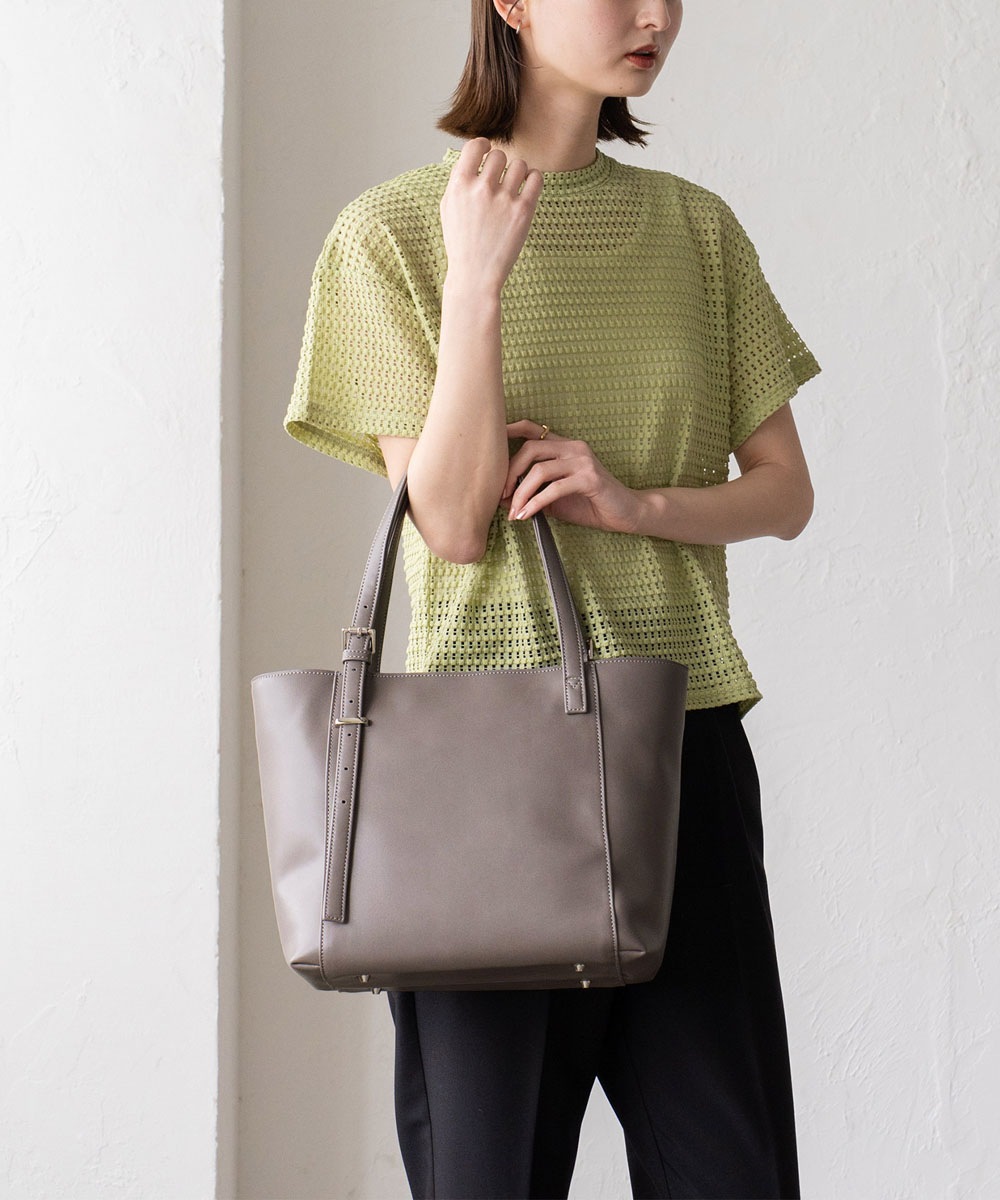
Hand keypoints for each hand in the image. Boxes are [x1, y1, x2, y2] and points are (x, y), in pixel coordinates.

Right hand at [440, 138, 543, 293]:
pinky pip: (536, 178)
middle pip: (499, 154)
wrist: (475, 275)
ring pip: (519, 165)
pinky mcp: (523, 212)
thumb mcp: (448, 208)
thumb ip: (458, 179)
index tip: (486, 156)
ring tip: (513, 189)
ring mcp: (503, 200)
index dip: (483, 148)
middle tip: (499, 181)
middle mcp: (481, 189)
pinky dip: (533, 180)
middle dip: (500, 165)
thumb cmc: (461, 242)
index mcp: (459, 185)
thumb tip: (474, 154)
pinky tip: (527, 190)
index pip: (475, 145)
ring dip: (518, 173)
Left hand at [501, 420, 642, 533]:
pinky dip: (536, 503)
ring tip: (514, 512)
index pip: (532, 430)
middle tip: (501, 495)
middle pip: (530, 449)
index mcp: (565, 447)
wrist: (626, 513)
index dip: (510, 431)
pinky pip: (554, 488)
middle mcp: (573, 447)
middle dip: (510, 473)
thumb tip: (501, 497)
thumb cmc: (590, 504)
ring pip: (539, 470)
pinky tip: (527, 515)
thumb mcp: (555, 498)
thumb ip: (533, 492)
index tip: (489, 442)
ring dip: (521, 493)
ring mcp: (583, 461)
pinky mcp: (590, 478)